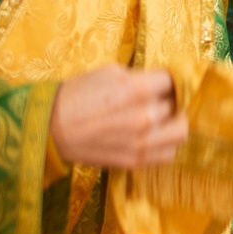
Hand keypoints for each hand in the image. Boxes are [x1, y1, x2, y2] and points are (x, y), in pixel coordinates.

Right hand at [52, 66, 186, 168]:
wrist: (51, 129)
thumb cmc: (77, 95)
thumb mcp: (109, 72)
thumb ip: (139, 77)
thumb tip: (160, 81)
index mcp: (137, 89)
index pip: (173, 81)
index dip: (167, 80)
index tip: (160, 82)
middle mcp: (144, 117)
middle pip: (178, 106)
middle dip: (169, 100)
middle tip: (157, 99)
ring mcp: (142, 143)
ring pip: (180, 133)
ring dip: (172, 124)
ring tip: (158, 120)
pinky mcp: (136, 161)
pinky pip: (168, 154)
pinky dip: (164, 144)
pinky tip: (150, 136)